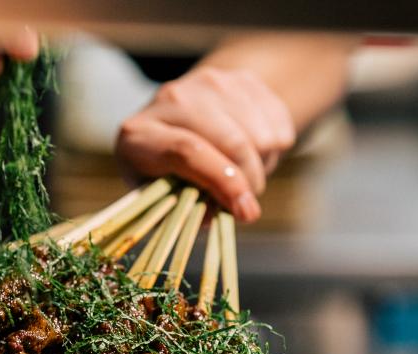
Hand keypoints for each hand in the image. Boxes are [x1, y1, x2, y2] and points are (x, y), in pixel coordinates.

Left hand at [115, 66, 295, 221]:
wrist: (183, 125)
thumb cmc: (166, 176)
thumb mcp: (163, 198)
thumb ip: (186, 210)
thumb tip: (222, 212)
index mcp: (139, 134)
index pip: (188, 152)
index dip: (223, 183)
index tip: (246, 212)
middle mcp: (171, 99)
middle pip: (232, 141)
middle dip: (250, 180)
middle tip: (247, 204)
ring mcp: (208, 82)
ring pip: (260, 135)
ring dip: (262, 165)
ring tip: (242, 173)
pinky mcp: (241, 77)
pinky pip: (278, 122)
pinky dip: (275, 148)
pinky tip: (253, 152)